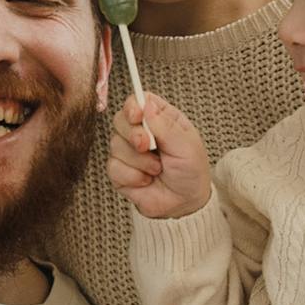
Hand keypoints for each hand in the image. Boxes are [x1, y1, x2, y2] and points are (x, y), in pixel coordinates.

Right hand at [106, 93, 210, 219]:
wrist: (185, 204)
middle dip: (133, 134)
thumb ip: (164, 125)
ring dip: (139, 161)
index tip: (137, 116)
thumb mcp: (185, 146)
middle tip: (148, 146)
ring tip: (157, 169)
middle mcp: (141, 131)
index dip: (133, 106)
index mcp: (160, 119)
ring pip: (115, 145)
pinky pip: (113, 167)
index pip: (137, 101)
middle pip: (120, 119)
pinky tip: (146, 181)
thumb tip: (146, 105)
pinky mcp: (119, 171)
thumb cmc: (191, 171)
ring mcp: (128, 151)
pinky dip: (133, 176)